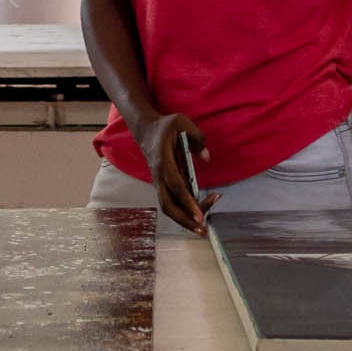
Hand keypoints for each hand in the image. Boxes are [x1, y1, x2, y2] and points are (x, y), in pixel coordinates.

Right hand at [136, 112, 220, 234]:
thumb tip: (206, 158)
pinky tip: (196, 214)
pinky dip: (182, 211)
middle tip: (202, 228)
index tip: (200, 216)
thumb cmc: (165, 126)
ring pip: (167, 207)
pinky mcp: (161, 184)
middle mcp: (158, 175)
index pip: (176, 186)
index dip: (188, 202)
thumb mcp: (182, 122)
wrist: (145, 129)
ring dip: (183, 220)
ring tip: (201, 228)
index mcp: (163, 161)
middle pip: (168, 205)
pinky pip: (170, 202)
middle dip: (184, 220)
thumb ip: (197, 138)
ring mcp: (158, 182)